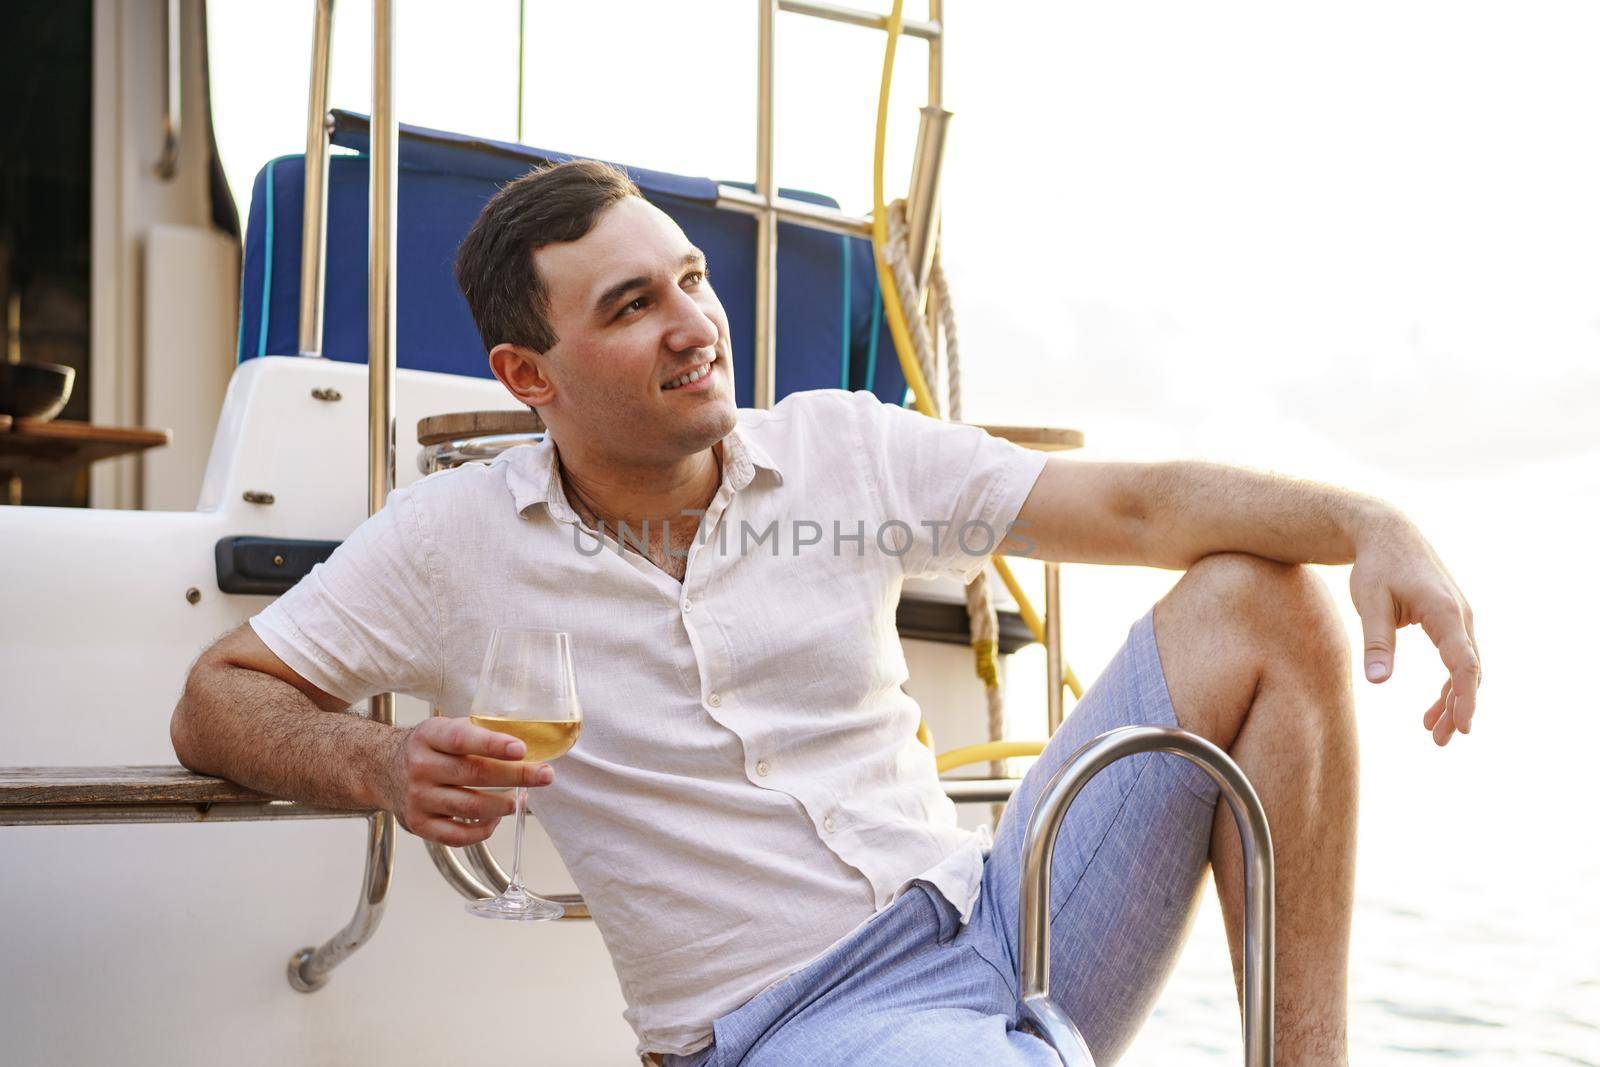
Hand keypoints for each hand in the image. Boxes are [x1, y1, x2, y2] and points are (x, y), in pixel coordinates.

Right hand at [380, 716, 554, 843]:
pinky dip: (484, 829)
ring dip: (504, 805)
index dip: (494, 744)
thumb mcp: (445, 729)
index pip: (463, 739)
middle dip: (517, 776)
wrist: (382, 769)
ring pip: (471, 807)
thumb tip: (529, 742)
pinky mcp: (419, 824)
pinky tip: (496, 818)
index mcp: (429, 736)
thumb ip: (478, 733)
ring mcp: (418, 798)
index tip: (522, 749)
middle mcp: (421, 767)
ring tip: (521, 798)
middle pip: (475, 774)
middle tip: (545, 775)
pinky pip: (459, 836)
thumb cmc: (428, 748)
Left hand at [1348, 510, 1481, 745]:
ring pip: (1465, 667)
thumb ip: (1376, 642)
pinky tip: (1433, 706)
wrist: (1386, 533)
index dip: (1465, 698)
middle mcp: (1461, 615)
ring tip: (1433, 732)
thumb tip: (1376, 682)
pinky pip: (1457, 658)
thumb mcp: (1370, 602)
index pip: (1464, 664)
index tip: (1463, 726)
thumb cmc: (1375, 567)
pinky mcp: (1450, 619)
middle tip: (1440, 741)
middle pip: (1470, 671)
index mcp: (1444, 612)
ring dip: (1453, 700)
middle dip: (1458, 708)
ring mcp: (1459, 617)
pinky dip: (1449, 684)